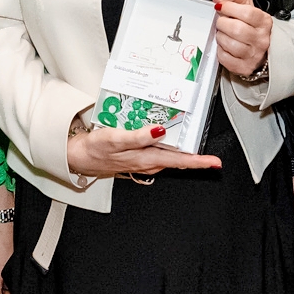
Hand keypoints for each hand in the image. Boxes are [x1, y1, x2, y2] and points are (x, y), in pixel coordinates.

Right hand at [67, 121, 221, 178]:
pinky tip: (168, 136)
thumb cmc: (96, 149)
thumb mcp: (116, 139)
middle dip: (196, 156)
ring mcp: (144, 160)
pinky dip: (168, 145)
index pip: (180, 161)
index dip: (199, 162)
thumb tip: (160, 131)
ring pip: (170, 155)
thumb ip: (139, 136)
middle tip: (211, 153)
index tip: (215, 162)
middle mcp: (149, 162)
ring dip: (183, 149)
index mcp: (147, 158)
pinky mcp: (138, 156)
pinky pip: (159, 152)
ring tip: (195, 138)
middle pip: (179, 159)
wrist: (79, 156)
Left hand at [213, 0, 271, 77]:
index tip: (221, 7)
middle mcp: (262, 39)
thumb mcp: (244, 2)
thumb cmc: (249, 23)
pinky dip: (220, 51)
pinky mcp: (244, 67)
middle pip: (236, 29)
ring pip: (229, 44)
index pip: (246, 13)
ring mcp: (254, 55)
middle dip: (222, 23)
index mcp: (264, 22)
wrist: (258, 46)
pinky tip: (225, 46)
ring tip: (224, 34)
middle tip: (222, 22)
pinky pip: (225, 58)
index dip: (229, 8)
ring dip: (221, 37)